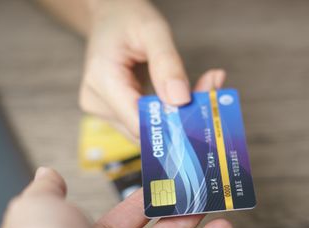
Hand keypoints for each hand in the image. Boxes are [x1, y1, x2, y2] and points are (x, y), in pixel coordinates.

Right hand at [80, 0, 225, 141]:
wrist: (110, 15)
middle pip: (144, 130)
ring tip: (200, 88)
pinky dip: (167, 114)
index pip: (138, 123)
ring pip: (147, 131)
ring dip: (176, 117)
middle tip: (211, 89)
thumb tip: (180, 100)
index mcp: (102, 82)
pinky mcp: (114, 114)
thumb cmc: (127, 17)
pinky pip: (144, 124)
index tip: (203, 107)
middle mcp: (98, 104)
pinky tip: (183, 96)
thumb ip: (167, 64)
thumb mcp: (152, 31)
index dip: (171, 123)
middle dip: (179, 118)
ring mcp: (103, 112)